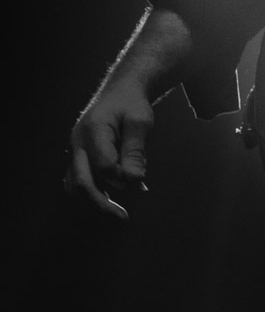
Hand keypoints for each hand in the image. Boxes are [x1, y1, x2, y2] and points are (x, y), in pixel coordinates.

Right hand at [65, 80, 154, 219]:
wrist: (120, 93)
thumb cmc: (132, 105)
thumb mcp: (140, 121)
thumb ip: (135, 150)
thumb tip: (134, 180)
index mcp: (92, 131)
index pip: (103, 166)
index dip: (121, 178)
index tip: (140, 184)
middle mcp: (77, 144)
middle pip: (80, 181)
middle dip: (100, 203)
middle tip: (123, 218)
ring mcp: (75, 152)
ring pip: (76, 185)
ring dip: (96, 201)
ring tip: (119, 214)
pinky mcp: (79, 159)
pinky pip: (81, 181)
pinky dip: (96, 192)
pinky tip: (114, 202)